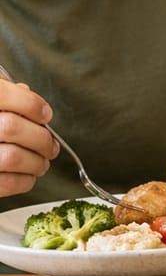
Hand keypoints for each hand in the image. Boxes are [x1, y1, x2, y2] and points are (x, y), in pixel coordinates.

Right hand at [0, 79, 57, 197]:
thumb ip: (3, 96)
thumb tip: (25, 92)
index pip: (3, 95)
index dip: (31, 104)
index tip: (45, 114)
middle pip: (12, 128)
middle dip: (41, 138)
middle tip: (51, 146)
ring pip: (12, 157)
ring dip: (36, 162)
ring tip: (41, 162)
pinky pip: (6, 183)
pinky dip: (24, 180)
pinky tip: (27, 175)